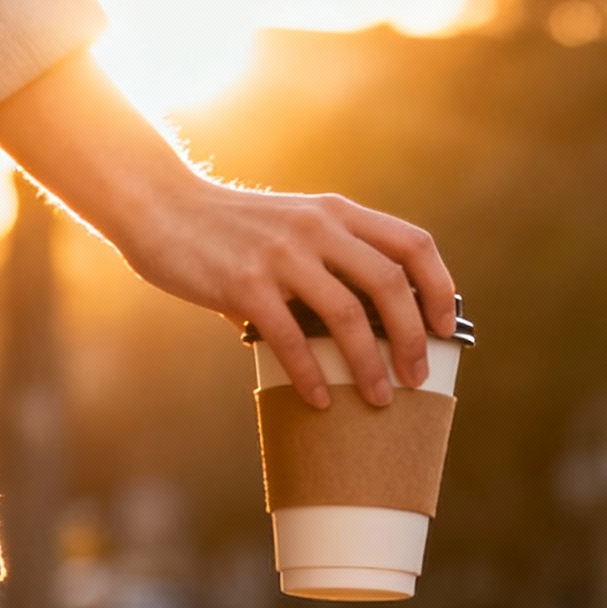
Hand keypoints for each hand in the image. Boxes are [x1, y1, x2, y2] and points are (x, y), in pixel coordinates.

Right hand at [124, 178, 455, 409]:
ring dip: (370, 365)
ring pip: (348, 315)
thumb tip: (360, 335)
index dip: (438, 288)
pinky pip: (291, 339)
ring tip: (378, 398)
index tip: (445, 328)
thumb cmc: (230, 231)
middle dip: (412, 337)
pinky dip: (312, 376)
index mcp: (337, 213)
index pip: (413, 244)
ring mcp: (282, 254)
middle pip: (390, 284)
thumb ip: (327, 266)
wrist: (162, 207)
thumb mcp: (291, 229)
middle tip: (416, 376)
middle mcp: (317, 227)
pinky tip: (321, 401)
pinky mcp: (245, 283)